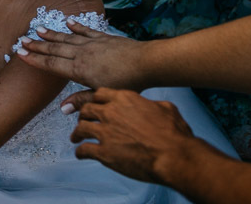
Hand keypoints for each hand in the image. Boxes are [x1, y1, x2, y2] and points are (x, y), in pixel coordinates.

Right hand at [15, 17, 146, 89]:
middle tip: (21, 40)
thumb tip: (62, 108)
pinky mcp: (103, 37)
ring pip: (67, 38)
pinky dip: (76, 25)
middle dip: (37, 46)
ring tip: (37, 29)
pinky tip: (68, 21)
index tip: (20, 54)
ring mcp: (92, 44)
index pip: (52, 64)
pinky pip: (85, 30)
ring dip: (51, 34)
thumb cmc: (127, 83)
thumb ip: (82, 100)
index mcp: (79, 70)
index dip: (35, 60)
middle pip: (55, 49)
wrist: (146, 63)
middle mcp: (82, 54)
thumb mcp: (103, 95)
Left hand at [66, 88, 199, 185]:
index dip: (94, 100)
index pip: (99, 94)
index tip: (90, 104)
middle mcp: (111, 112)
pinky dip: (80, 152)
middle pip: (87, 109)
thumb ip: (151, 105)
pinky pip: (84, 150)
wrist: (174, 155)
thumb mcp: (166, 109)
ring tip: (75, 137)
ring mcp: (105, 132)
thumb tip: (151, 106)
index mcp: (125, 99)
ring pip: (81, 128)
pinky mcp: (104, 152)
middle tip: (83, 120)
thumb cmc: (174, 134)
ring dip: (77, 133)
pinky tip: (80, 154)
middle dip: (83, 115)